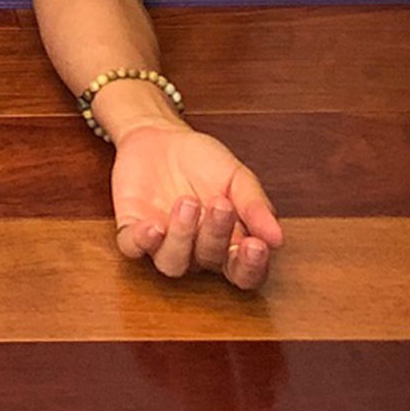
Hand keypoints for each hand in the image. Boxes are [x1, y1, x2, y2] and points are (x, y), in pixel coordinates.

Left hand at [109, 122, 284, 289]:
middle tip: (220, 204)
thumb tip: (277, 238)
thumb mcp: (237, 177)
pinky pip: (133, 248)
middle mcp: (196, 251)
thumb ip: (255, 206)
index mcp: (229, 243)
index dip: (250, 268)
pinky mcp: (132, 231)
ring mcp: (163, 244)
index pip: (244, 273)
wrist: (160, 137)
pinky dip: (143, 241)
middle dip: (216, 234)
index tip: (256, 246)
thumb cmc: (203, 161)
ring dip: (181, 237)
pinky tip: (153, 226)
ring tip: (187, 202)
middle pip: (210, 262)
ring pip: (172, 263)